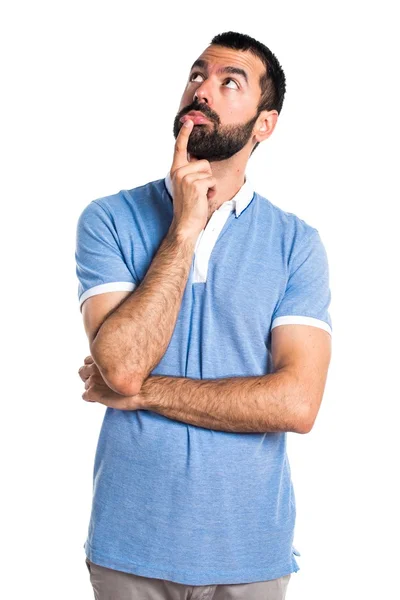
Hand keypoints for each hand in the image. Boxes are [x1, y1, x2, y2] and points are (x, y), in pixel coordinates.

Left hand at [78, 355, 143, 409]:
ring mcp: (93, 379)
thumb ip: (114, 361)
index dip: (93, 368)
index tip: (101, 374)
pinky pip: (85, 396)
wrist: (145, 390)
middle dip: (89, 377)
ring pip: (85, 385)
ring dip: (92, 389)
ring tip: (104, 393)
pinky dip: (91, 399)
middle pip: (82, 371)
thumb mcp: (126, 363)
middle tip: (100, 384)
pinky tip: (101, 399)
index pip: (88, 360)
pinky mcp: (94, 392)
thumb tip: (110, 366)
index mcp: (103, 357)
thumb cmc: (139, 378)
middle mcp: (96, 367)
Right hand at [169, 118, 216, 237]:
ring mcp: (185, 177)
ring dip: (209, 185)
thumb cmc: (189, 207)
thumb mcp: (186, 186)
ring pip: (209, 171)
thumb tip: (201, 162)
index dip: (184, 134)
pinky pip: (212, 181)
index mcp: (175, 171)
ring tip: (200, 196)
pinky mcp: (195, 184)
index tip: (188, 121)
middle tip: (198, 192)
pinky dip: (212, 190)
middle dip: (206, 177)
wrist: (185, 225)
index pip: (179, 148)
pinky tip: (204, 199)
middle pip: (204, 163)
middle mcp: (178, 172)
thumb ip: (189, 173)